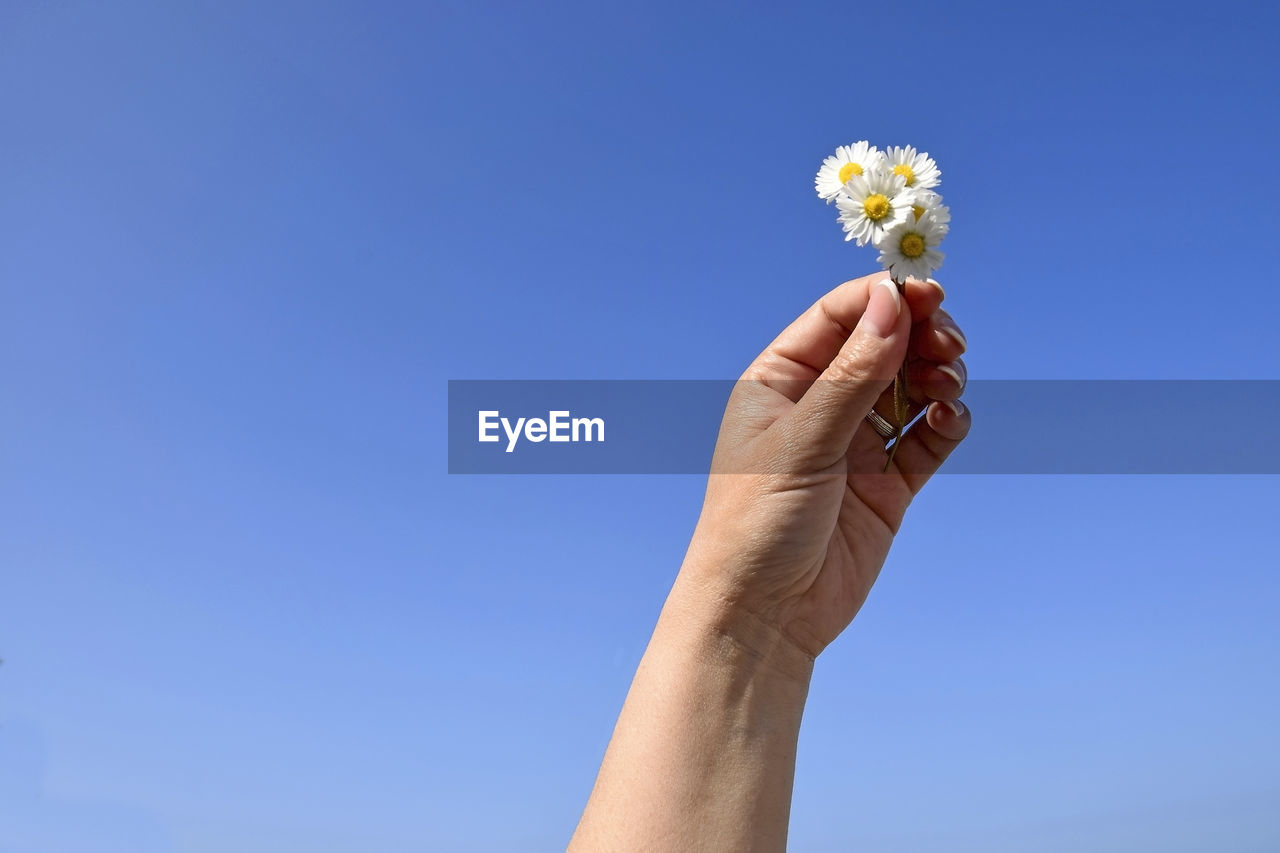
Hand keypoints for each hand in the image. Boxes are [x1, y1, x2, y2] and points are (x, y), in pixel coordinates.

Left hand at [679, 273, 971, 664]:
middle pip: (884, 346)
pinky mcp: (888, 484)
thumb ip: (852, 375)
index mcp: (780, 381)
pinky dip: (946, 419)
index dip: (885, 300)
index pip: (838, 318)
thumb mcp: (802, 442)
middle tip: (950, 342)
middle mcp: (820, 405)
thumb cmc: (756, 524)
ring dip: (938, 374)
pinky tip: (949, 415)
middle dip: (922, 335)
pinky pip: (928, 436)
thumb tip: (892, 305)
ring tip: (948, 383)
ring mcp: (856, 444)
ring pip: (912, 387)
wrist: (764, 615)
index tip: (929, 293)